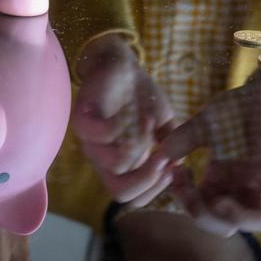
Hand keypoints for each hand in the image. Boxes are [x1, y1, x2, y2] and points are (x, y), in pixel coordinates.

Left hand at [71, 34, 177, 207]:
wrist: (120, 63)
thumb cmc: (140, 94)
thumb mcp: (163, 122)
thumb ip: (172, 145)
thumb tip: (177, 167)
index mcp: (118, 164)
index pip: (132, 197)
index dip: (155, 189)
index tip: (172, 167)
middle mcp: (101, 158)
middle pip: (120, 192)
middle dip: (148, 178)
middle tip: (164, 156)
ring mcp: (90, 141)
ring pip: (116, 165)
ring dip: (141, 145)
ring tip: (149, 122)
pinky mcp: (83, 119)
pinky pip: (102, 135)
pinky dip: (124, 125)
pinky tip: (136, 111)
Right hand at [158, 76, 260, 236]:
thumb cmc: (234, 111)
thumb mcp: (202, 125)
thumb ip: (183, 140)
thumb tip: (160, 154)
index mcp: (221, 183)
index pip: (203, 212)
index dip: (187, 203)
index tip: (176, 173)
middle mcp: (242, 187)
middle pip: (228, 226)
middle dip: (206, 218)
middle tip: (193, 194)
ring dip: (239, 217)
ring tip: (219, 202)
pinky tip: (257, 180)